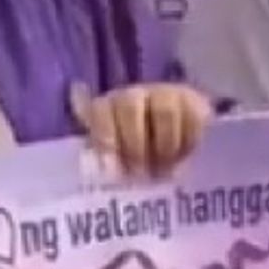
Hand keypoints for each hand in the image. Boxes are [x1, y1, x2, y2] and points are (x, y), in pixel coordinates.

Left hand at [73, 83, 210, 178]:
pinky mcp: (195, 102)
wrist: (180, 137)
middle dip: (135, 145)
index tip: (111, 169)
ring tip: (166, 172)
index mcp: (109, 107)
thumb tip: (73, 118)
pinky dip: (189, 143)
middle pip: (129, 107)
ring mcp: (166, 94)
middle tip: (142, 175)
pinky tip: (185, 160)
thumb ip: (94, 148)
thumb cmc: (137, 153)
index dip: (104, 137)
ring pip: (164, 111)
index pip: (100, 110)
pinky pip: (193, 117)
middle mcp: (135, 95)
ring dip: (164, 147)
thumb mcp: (112, 154)